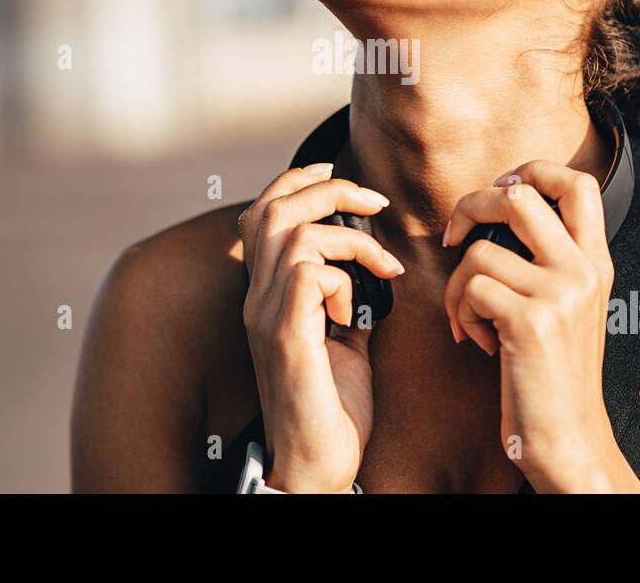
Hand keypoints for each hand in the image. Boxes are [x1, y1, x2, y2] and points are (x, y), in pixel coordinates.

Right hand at [238, 163, 403, 492]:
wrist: (316, 465)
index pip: (264, 211)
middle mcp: (258, 298)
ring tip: (382, 267)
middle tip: (375, 202)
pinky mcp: (287, 337)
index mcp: (267, 293)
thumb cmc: (332, 407)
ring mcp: (267, 316)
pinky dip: (342, 279)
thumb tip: (372, 267)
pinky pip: (309, 274)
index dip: (296, 181)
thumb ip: (347, 297)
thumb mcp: (345, 338)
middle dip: (330, 190)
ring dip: (348, 238)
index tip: (337, 173)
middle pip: (276, 207)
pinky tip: (355, 312)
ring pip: (293, 232)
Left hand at [442, 160, 639, 491]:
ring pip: (479, 251)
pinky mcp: (531, 321)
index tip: (497, 191)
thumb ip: (548, 260)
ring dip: (457, 287)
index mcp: (596, 263)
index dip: (530, 170)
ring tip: (472, 321)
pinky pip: (470, 289)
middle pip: (518, 195)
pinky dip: (461, 315)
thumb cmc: (554, 375)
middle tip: (454, 236)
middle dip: (470, 206)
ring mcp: (560, 293)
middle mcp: (584, 270)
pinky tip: (480, 343)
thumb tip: (498, 208)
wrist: (569, 440)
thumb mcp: (569, 308)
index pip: (577, 183)